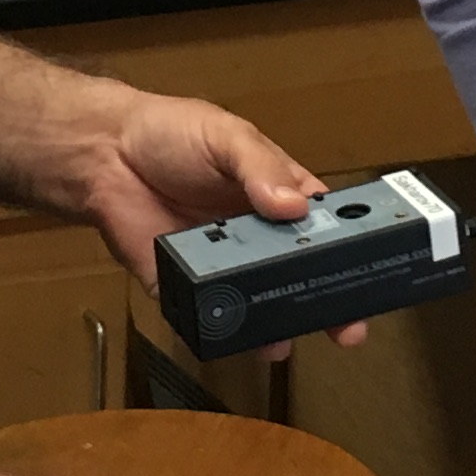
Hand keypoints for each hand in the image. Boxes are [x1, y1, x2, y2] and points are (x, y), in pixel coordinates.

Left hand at [53, 88, 369, 347]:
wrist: (102, 155)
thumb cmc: (169, 134)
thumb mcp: (226, 136)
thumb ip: (260, 167)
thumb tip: (293, 206)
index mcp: (276, 193)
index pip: (324, 225)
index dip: (351, 249)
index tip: (374, 270)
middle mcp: (256, 234)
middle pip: (300, 273)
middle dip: (326, 302)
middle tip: (347, 329)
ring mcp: (223, 264)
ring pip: (260, 302)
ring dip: (277, 324)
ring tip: (287, 341)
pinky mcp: (185, 286)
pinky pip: (210, 316)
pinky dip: (225, 331)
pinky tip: (238, 341)